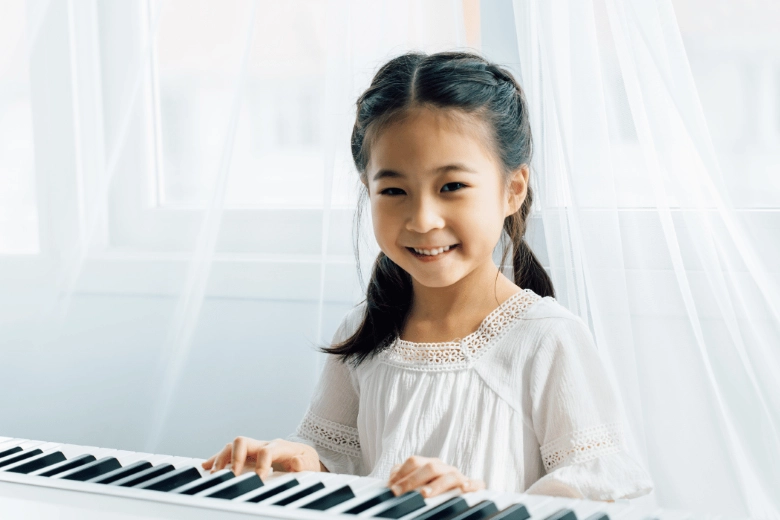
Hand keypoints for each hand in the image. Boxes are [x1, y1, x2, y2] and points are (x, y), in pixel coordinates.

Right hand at [201, 437, 320, 479]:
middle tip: (231, 477)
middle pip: (242, 442)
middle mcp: (263, 444)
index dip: (260, 465)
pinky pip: (228, 454)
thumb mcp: (310, 463)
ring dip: (221, 459)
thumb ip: (304, 464)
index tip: (258, 480)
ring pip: (231, 447)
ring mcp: (253, 449)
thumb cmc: (306, 461)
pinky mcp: (246, 456)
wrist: (304, 456)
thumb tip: (296, 463)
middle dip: (233, 458)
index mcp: (279, 447)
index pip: (266, 451)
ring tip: (214, 475)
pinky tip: (206, 467)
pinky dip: (216, 460)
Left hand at [387, 455, 484, 498]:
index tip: (390, 488)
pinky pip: (476, 483)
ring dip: (437, 485)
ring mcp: (458, 476)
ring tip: (424, 494)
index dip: (401, 474)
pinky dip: (472, 484)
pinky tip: (464, 488)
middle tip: (399, 492)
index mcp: (429, 464)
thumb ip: (403, 480)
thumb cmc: (429, 491)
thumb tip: (391, 484)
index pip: (414, 462)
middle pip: (429, 467)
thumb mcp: (414, 484)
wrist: (452, 497)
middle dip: (412, 480)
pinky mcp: (473, 487)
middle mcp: (443, 468)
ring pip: (450, 475)